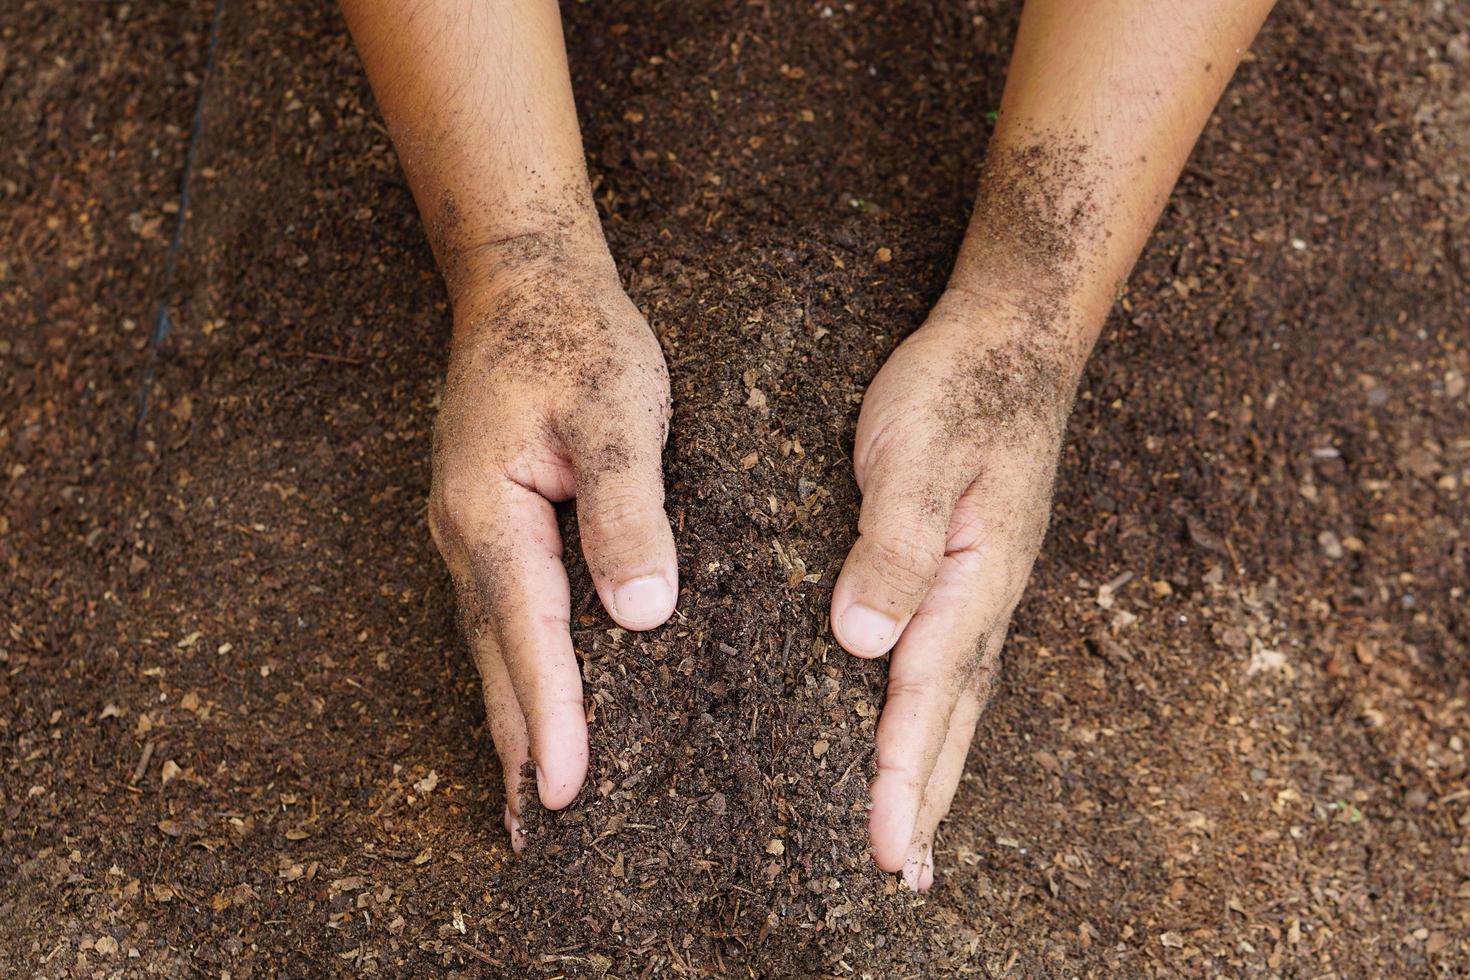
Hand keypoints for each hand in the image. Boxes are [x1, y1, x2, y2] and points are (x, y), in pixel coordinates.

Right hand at [427, 235, 676, 850]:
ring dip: (515, 719)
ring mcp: (472, 532)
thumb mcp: (618, 413)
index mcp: (491, 513)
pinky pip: (505, 615)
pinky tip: (541, 700)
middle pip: (495, 659)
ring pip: (494, 644)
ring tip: (536, 796)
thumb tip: (642, 613)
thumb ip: (628, 511)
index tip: (568, 791)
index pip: (527, 636)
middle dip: (520, 746)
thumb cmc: (577, 339)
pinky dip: (520, 671)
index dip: (551, 717)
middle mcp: (468, 534)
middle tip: (538, 833)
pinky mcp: (493, 524)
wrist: (526, 282)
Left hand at [829, 288, 1085, 888]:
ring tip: (916, 837)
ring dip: (938, 766)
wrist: (1012, 337)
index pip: (929, 692)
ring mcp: (986, 583)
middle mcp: (988, 594)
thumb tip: (862, 641)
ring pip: (960, 696)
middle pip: (956, 715)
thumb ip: (894, 544)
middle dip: (928, 797)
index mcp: (976, 577)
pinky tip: (922, 730)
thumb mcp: (914, 451)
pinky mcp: (971, 567)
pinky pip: (953, 660)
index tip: (884, 848)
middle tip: (903, 876)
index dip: (904, 774)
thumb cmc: (958, 387)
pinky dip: (937, 713)